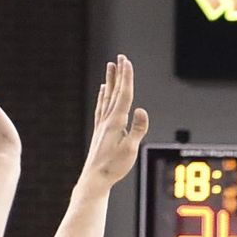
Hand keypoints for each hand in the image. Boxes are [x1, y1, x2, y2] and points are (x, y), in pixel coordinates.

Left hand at [78, 56, 149, 190]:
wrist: (95, 178)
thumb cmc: (113, 167)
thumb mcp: (130, 149)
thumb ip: (137, 129)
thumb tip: (142, 110)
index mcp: (116, 122)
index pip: (124, 95)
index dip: (127, 77)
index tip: (127, 62)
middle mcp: (107, 120)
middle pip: (114, 91)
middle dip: (118, 74)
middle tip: (120, 58)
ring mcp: (102, 124)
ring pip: (107, 97)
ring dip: (110, 81)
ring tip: (110, 68)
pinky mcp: (99, 130)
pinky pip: (101, 107)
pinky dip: (103, 96)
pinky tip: (103, 91)